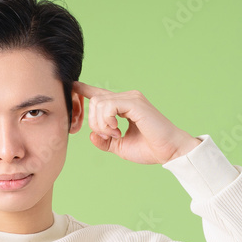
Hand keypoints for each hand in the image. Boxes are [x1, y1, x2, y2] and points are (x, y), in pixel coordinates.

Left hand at [73, 81, 199, 164]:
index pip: (100, 93)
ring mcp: (131, 98)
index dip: (83, 90)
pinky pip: (108, 106)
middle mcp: (127, 97)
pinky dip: (107, 121)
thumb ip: (104, 140)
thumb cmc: (149, 148)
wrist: (169, 152)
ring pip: (98, 103)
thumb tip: (91, 135)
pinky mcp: (135, 103)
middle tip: (109, 135)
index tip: (72, 89)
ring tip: (115, 134)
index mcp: (123, 105)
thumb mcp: (119, 146)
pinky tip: (117, 130)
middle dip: (93, 122)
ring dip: (101, 123)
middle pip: (94, 100)